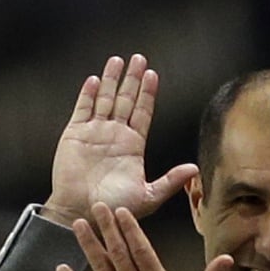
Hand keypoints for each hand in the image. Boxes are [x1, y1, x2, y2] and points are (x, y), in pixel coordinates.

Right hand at [43, 55, 197, 226]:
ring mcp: (94, 133)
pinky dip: (88, 95)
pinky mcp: (74, 135)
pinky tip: (96, 80)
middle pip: (126, 100)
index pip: (142, 113)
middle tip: (139, 58)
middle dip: (132, 79)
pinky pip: (83, 109)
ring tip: (118, 60)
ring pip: (105, 100)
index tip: (153, 75)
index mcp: (133, 146)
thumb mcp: (149, 196)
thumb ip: (170, 181)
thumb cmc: (116, 208)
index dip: (147, 94)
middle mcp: (115, 135)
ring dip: (112, 80)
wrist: (83, 213)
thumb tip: (195, 169)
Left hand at [55, 203, 232, 270]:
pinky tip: (62, 269)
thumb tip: (226, 258)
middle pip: (118, 254)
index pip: (141, 251)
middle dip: (107, 228)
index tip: (121, 212)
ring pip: (101, 270)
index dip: (130, 229)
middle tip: (97, 207)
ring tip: (78, 225)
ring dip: (89, 246)